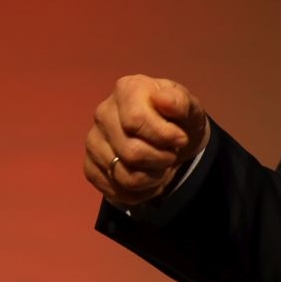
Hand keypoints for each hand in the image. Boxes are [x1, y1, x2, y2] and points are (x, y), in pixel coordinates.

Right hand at [83, 75, 208, 208]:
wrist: (170, 141)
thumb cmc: (178, 120)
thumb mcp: (190, 109)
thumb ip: (181, 102)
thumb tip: (162, 99)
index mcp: (127, 89)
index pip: (136, 121)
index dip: (163, 136)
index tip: (180, 139)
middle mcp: (103, 112)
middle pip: (131, 152)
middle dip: (161, 160)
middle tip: (171, 155)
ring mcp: (93, 140)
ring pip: (123, 175)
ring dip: (152, 178)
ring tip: (160, 167)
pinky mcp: (90, 166)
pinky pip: (114, 190)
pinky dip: (139, 192)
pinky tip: (147, 178)